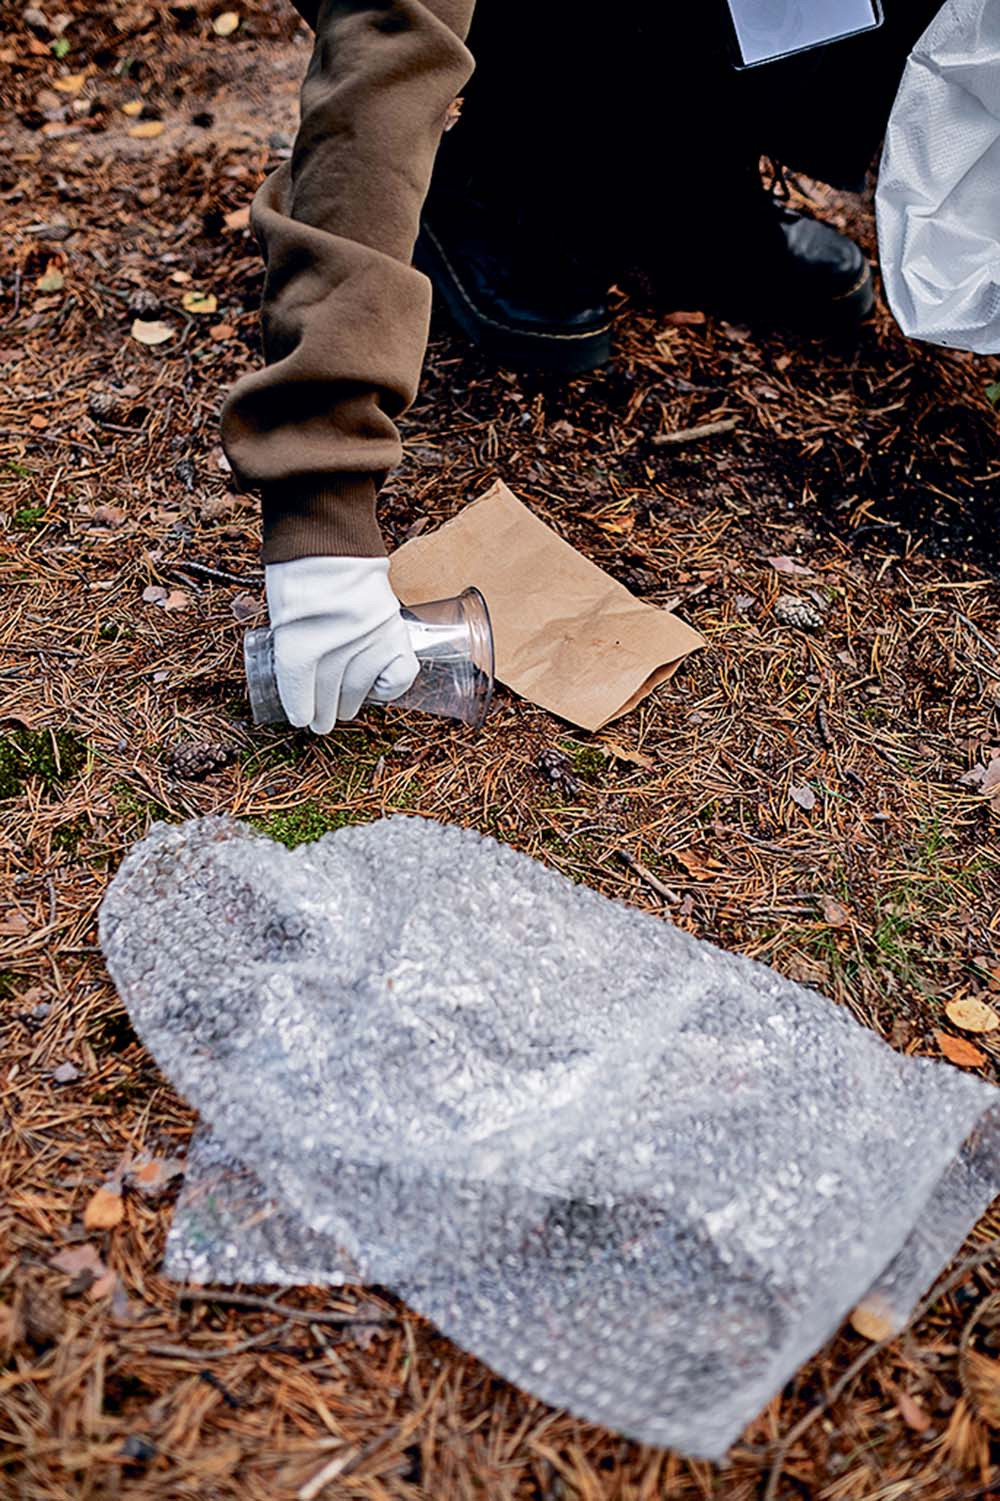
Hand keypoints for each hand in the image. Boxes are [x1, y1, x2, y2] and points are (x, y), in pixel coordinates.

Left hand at [265, 556, 418, 733]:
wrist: (327, 541)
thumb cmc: (298, 576)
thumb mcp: (282, 615)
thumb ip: (291, 649)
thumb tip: (304, 684)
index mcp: (297, 643)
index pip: (300, 690)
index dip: (299, 708)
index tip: (301, 719)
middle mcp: (334, 646)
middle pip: (327, 692)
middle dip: (323, 711)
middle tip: (322, 722)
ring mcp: (366, 640)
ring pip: (358, 687)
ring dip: (350, 703)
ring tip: (345, 710)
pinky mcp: (392, 633)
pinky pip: (398, 674)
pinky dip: (390, 687)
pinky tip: (378, 689)